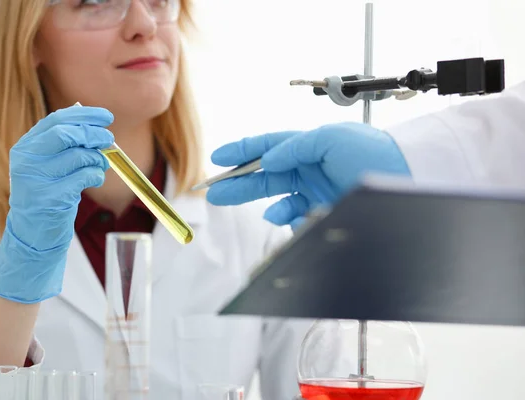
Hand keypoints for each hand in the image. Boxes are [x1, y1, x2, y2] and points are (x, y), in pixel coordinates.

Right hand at [0, 105, 114, 302]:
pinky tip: (95, 179)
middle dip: (94, 134)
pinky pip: (84, 177)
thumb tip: (89, 118)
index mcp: (25, 147)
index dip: (84, 115)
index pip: (56, 120)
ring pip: (79, 155)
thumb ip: (63, 143)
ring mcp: (36, 180)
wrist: (33, 234)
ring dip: (98, 157)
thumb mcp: (48, 165)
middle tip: (109, 139)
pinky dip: (96, 175)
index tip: (106, 116)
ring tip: (102, 163)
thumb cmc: (47, 194)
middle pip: (67, 134)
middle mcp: (26, 160)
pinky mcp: (51, 198)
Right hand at [206, 122, 410, 229]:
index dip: (242, 150)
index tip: (218, 158)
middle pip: (265, 172)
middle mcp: (311, 166)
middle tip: (214, 190)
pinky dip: (281, 214)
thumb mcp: (332, 139)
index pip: (269, 146)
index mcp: (311, 145)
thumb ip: (296, 147)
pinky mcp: (324, 210)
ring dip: (253, 198)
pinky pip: (293, 213)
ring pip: (275, 194)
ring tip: (231, 200)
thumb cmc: (375, 153)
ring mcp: (317, 189)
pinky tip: (274, 215)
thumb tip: (269, 158)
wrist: (407, 182)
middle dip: (238, 179)